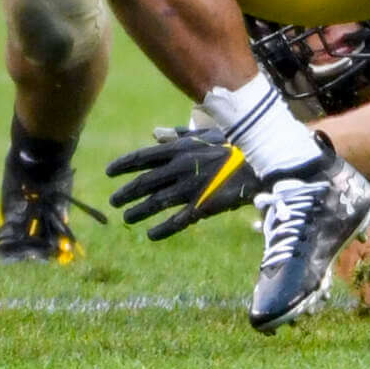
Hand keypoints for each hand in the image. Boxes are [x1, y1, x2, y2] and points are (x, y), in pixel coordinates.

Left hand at [104, 126, 256, 240]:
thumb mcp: (204, 135)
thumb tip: (155, 133)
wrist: (261, 162)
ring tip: (126, 217)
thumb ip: (178, 136)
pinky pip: (178, 221)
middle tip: (113, 201)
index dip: (123, 165)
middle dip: (126, 192)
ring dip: (139, 210)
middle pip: (145, 182)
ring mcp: (191, 188)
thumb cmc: (232, 145)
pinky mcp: (203, 206)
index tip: (108, 172)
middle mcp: (181, 168)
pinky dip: (163, 229)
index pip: (143, 157)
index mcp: (180, 149)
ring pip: (157, 202)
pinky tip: (151, 235)